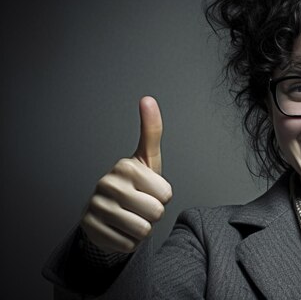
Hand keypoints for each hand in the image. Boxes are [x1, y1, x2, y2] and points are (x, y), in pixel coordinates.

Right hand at [80, 96, 172, 253]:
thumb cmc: (135, 183)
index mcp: (125, 166)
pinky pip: (127, 245)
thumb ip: (151, 130)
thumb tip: (148, 98)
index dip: (162, 196)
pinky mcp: (89, 229)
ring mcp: (95, 207)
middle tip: (140, 205)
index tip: (149, 189)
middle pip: (155, 213)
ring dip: (142, 229)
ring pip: (142, 231)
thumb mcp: (147, 157)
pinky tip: (119, 228)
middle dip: (153, 214)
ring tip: (131, 216)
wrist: (108, 211)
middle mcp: (107, 184)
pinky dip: (128, 241)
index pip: (166, 194)